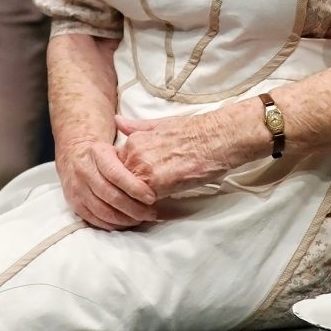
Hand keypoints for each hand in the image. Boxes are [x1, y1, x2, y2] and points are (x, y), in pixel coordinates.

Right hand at [56, 137, 157, 230]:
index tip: (152, 197)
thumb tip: (156, 177)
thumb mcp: (116, 148)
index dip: (135, 188)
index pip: (117, 175)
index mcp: (97, 154)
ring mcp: (78, 189)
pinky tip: (126, 222)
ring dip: (125, 219)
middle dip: (134, 208)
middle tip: (151, 213)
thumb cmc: (102, 153)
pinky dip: (113, 224)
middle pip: (111, 196)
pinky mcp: (75, 204)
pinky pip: (95, 220)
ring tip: (141, 219)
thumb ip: (131, 160)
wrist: (74, 155)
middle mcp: (85, 171)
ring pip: (103, 211)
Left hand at [115, 111, 235, 198]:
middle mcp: (134, 153)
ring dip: (134, 202)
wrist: (215, 139)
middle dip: (125, 193)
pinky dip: (145, 208)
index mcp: (134, 141)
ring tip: (146, 208)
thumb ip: (136, 127)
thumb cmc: (193, 132)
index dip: (123, 179)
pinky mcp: (156, 184)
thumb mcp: (160, 124)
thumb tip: (117, 121)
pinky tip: (155, 209)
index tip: (132, 186)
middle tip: (137, 202)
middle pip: (118, 181)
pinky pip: (141, 202)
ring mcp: (143, 168)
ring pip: (127, 193)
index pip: (115, 166)